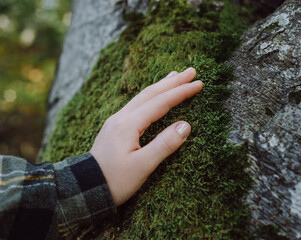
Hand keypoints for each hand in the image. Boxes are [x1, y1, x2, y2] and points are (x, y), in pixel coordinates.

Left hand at [90, 68, 201, 205]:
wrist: (86, 189)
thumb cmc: (114, 180)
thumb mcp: (142, 166)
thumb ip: (165, 145)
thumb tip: (186, 126)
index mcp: (128, 124)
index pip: (160, 102)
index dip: (181, 92)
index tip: (199, 84)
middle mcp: (121, 117)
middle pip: (150, 93)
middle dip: (172, 82)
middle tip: (191, 71)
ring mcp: (116, 121)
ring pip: (142, 97)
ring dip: (161, 85)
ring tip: (174, 75)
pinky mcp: (115, 128)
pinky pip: (136, 104)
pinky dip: (150, 96)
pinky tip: (153, 96)